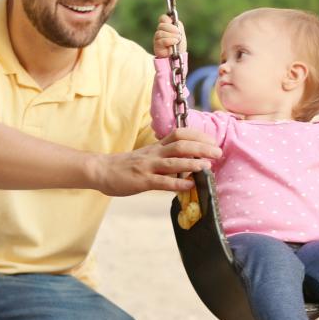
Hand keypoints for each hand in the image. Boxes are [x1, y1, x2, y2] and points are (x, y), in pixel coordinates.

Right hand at [90, 128, 220, 195]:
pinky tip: (189, 186)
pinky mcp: (141, 181)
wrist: (101, 170)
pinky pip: (162, 182)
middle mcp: (154, 153)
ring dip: (192, 164)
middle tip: (218, 152)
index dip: (198, 135)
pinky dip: (177, 184)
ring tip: (207, 166)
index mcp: (157, 146)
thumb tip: (189, 159)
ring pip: (173, 162)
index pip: (180, 133)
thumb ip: (166, 155)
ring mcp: (148, 167)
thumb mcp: (148, 154)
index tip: (212, 140)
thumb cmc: (127, 165)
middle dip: (202, 147)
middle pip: (181, 145)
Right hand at [153, 14, 185, 57]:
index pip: (162, 18)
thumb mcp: (181, 33)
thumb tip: (172, 20)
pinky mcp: (156, 46)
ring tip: (177, 40)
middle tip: (179, 34)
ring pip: (160, 33)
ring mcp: (157, 39)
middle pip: (161, 25)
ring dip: (172, 36)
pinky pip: (161, 40)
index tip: (172, 22)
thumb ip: (177, 25)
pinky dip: (170, 41)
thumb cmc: (179, 45)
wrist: (178, 57)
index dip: (167, 19)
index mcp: (166, 27)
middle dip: (171, 29)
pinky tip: (174, 42)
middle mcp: (160, 32)